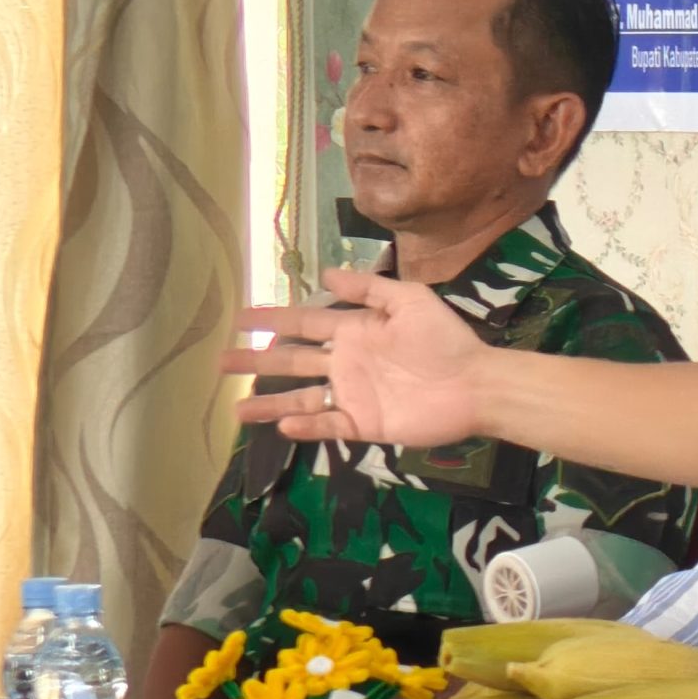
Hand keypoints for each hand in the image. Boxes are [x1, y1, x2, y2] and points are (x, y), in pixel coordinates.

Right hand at [225, 267, 484, 444]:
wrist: (476, 383)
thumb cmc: (446, 339)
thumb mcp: (410, 300)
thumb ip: (368, 289)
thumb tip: (325, 272)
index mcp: (356, 331)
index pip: (305, 323)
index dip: (272, 320)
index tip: (239, 318)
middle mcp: (347, 362)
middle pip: (293, 361)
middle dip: (257, 360)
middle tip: (220, 361)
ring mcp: (354, 394)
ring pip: (301, 399)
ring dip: (269, 402)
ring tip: (235, 406)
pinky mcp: (365, 423)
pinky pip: (328, 425)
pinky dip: (306, 426)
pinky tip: (282, 425)